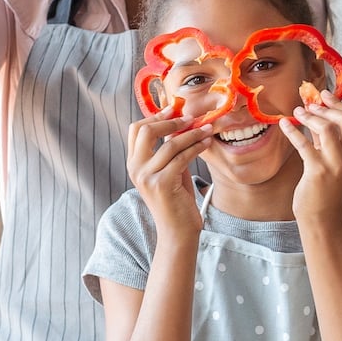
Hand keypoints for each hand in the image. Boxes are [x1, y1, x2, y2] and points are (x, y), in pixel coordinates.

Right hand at [126, 108, 212, 241]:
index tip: (174, 109)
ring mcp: (146, 177)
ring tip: (207, 129)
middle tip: (191, 118)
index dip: (155, 116)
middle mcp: (135, 169)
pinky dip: (196, 146)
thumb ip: (168, 148)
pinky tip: (207, 142)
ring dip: (192, 133)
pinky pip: (181, 157)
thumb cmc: (176, 199)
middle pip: (146, 130)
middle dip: (171, 120)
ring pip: (170, 144)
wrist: (178, 231)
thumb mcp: (169, 168)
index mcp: (134, 163)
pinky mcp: (162, 184)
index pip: (136, 129)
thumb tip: (179, 120)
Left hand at [279, 93, 341, 224]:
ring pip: (326, 128)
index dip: (339, 103)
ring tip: (297, 112)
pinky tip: (284, 124)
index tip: (324, 95)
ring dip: (309, 116)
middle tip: (309, 103)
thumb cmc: (329, 187)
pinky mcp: (317, 171)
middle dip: (325, 107)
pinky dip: (292, 130)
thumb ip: (331, 137)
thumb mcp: (337, 160)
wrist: (324, 217)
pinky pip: (303, 143)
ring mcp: (336, 164)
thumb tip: (316, 109)